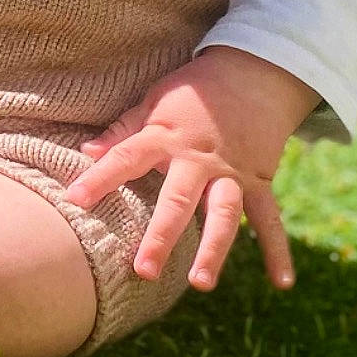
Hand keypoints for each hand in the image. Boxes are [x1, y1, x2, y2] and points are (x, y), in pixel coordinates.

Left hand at [63, 46, 318, 291]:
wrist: (252, 73)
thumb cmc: (193, 89)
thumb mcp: (154, 100)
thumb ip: (123, 130)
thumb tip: (85, 151)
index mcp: (166, 137)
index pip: (127, 159)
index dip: (100, 178)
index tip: (74, 200)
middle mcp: (199, 159)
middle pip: (177, 200)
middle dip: (161, 235)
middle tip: (143, 269)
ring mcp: (232, 173)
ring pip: (223, 215)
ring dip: (213, 249)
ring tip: (200, 283)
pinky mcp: (259, 181)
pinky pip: (269, 219)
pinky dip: (277, 250)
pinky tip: (282, 282)